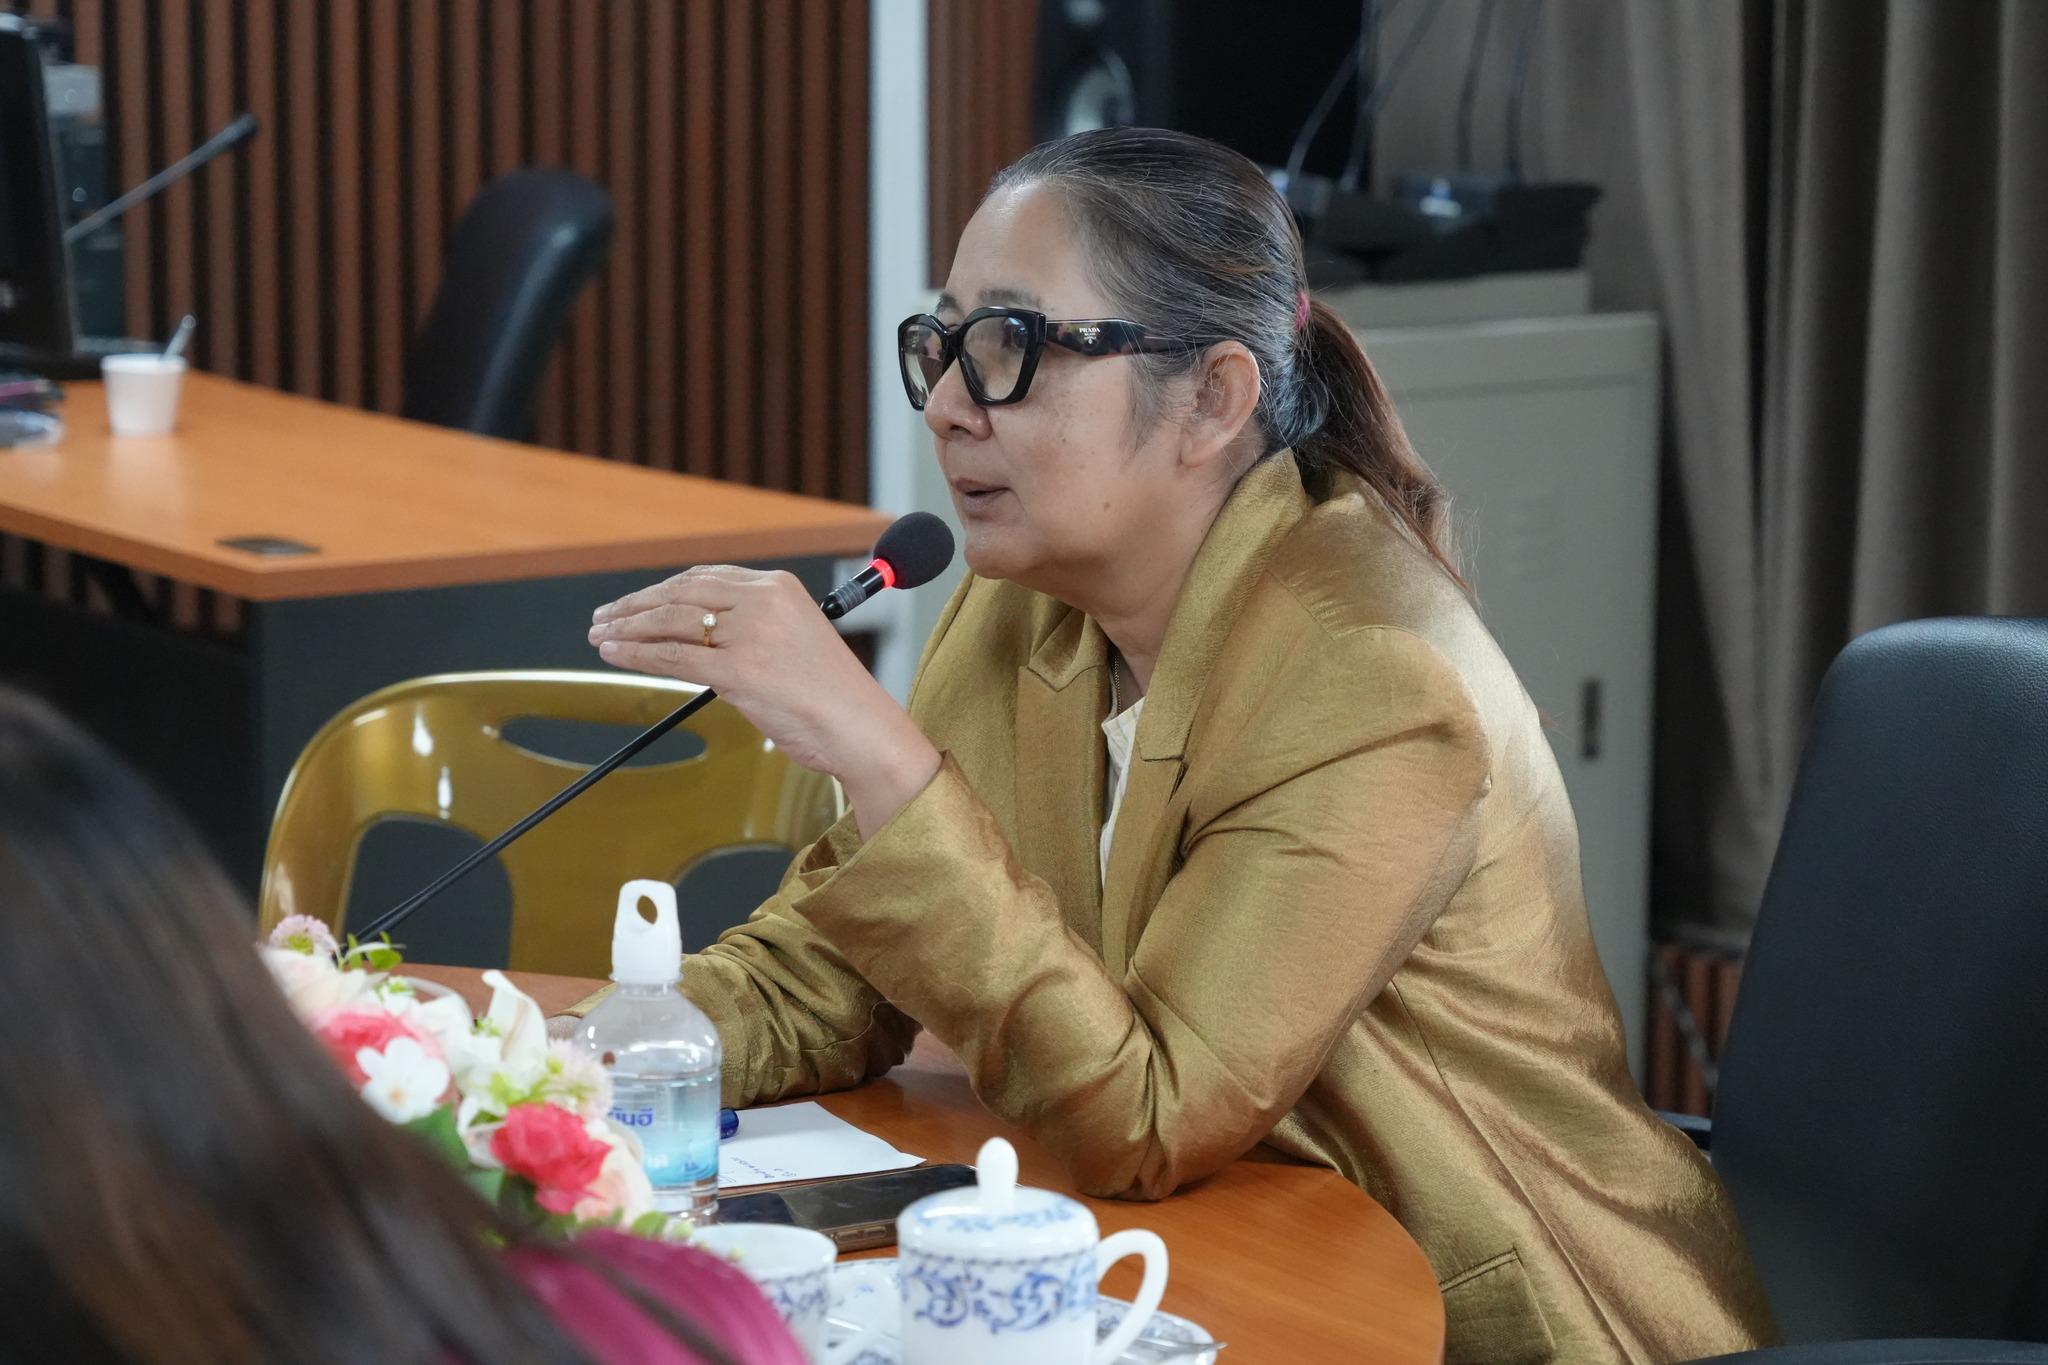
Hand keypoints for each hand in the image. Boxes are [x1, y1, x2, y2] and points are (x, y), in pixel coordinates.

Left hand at [588, 567, 939, 836]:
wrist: (862, 729)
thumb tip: (698, 638)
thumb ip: (753, 630)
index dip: (663, 590)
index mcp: (779, 587)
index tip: (637, 602)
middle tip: (605, 618)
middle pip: (681, 593)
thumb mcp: (795, 641)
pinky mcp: (739, 670)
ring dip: (627, 628)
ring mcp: (750, 634)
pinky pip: (673, 656)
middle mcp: (763, 601)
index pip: (706, 578)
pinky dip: (636, 654)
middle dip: (635, 605)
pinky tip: (615, 653)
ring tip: (602, 636)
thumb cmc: (833, 697)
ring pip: (670, 621)